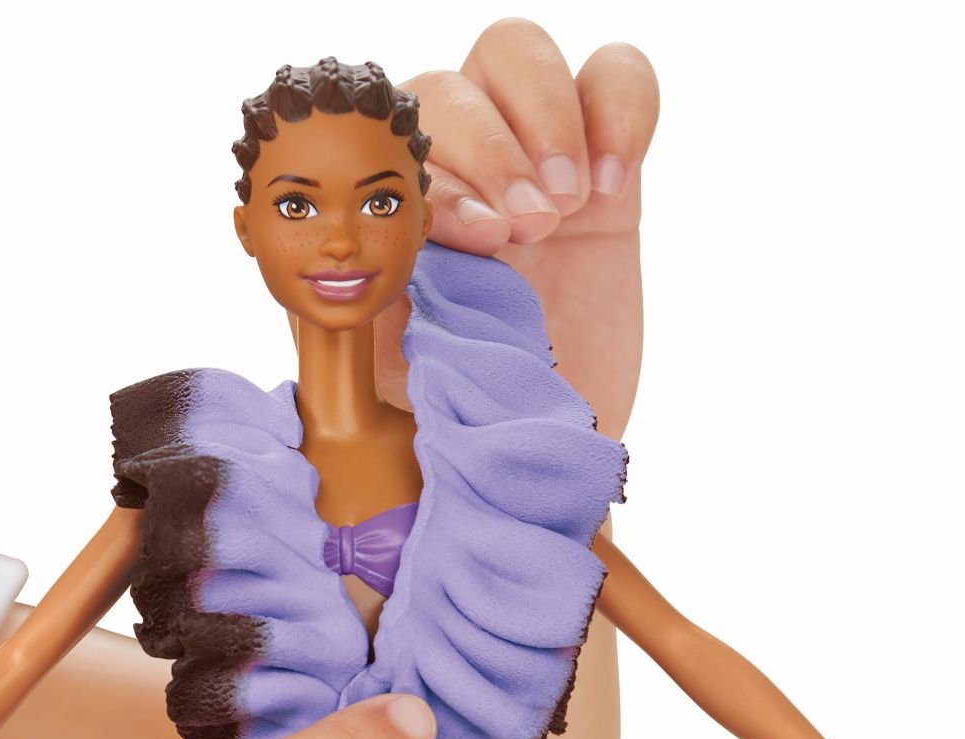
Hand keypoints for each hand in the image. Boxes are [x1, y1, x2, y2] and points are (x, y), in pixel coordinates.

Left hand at [373, 19, 658, 434]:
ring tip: (570, 206)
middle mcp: (453, 180)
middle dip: (494, 150)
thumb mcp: (399, 390)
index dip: (442, 178)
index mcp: (392, 224)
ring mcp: (528, 166)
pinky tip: (614, 185)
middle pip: (452, 85)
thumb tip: (342, 278)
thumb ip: (366, 327)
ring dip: (546, 114)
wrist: (552, 457)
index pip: (395, 147)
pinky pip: (614, 77)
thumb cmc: (468, 427)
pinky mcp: (602, 172)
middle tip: (534, 230)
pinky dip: (622, 108)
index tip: (483, 243)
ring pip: (515, 55)